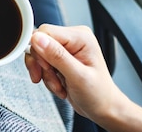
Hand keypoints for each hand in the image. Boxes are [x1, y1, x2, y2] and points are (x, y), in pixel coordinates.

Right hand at [25, 24, 141, 131]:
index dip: (40, 51)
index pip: (46, 32)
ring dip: (45, 74)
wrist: (103, 109)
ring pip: (38, 54)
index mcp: (80, 37)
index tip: (46, 68)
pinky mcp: (59, 58)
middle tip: (52, 79)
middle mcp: (72, 39)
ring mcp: (65, 48)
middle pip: (39, 43)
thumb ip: (57, 56)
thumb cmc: (98, 94)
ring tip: (58, 85)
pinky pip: (41, 63)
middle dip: (42, 65)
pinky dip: (46, 77)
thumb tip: (37, 39)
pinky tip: (59, 85)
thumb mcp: (78, 77)